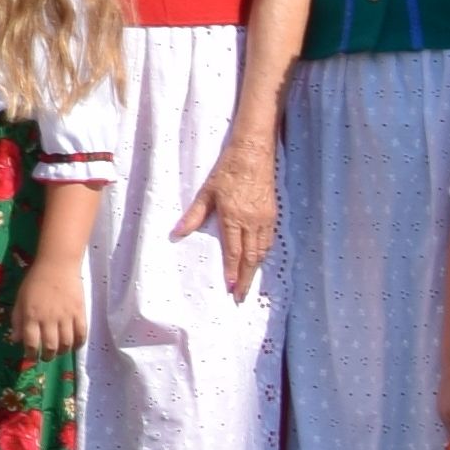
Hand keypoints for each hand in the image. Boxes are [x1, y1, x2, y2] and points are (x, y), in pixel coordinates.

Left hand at [6, 244, 90, 358]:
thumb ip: (17, 319)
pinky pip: (81, 334)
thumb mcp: (20, 298)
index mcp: (31, 315)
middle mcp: (49, 318)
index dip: (31, 354)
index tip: (31, 357)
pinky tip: (73, 345)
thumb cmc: (35, 280)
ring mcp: (66, 316)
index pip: (31, 343)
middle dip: (47, 356)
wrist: (57, 264)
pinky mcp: (79, 312)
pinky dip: (78, 344)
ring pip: (66, 343)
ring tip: (58, 351)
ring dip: (62, 352)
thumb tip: (15, 340)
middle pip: (50, 346)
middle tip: (46, 356)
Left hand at [177, 142, 277, 299]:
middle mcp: (252, 222)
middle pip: (250, 258)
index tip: (231, 289)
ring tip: (248, 283)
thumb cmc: (227, 170)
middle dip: (246, 279)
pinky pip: (269, 240)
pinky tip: (258, 260)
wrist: (254, 153)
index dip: (233, 273)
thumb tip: (176, 234)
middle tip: (241, 297)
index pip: (234, 252)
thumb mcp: (207, 192)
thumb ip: (193, 215)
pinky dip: (263, 254)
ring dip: (255, 269)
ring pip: (262, 251)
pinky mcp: (273, 214)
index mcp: (233, 217)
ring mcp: (265, 219)